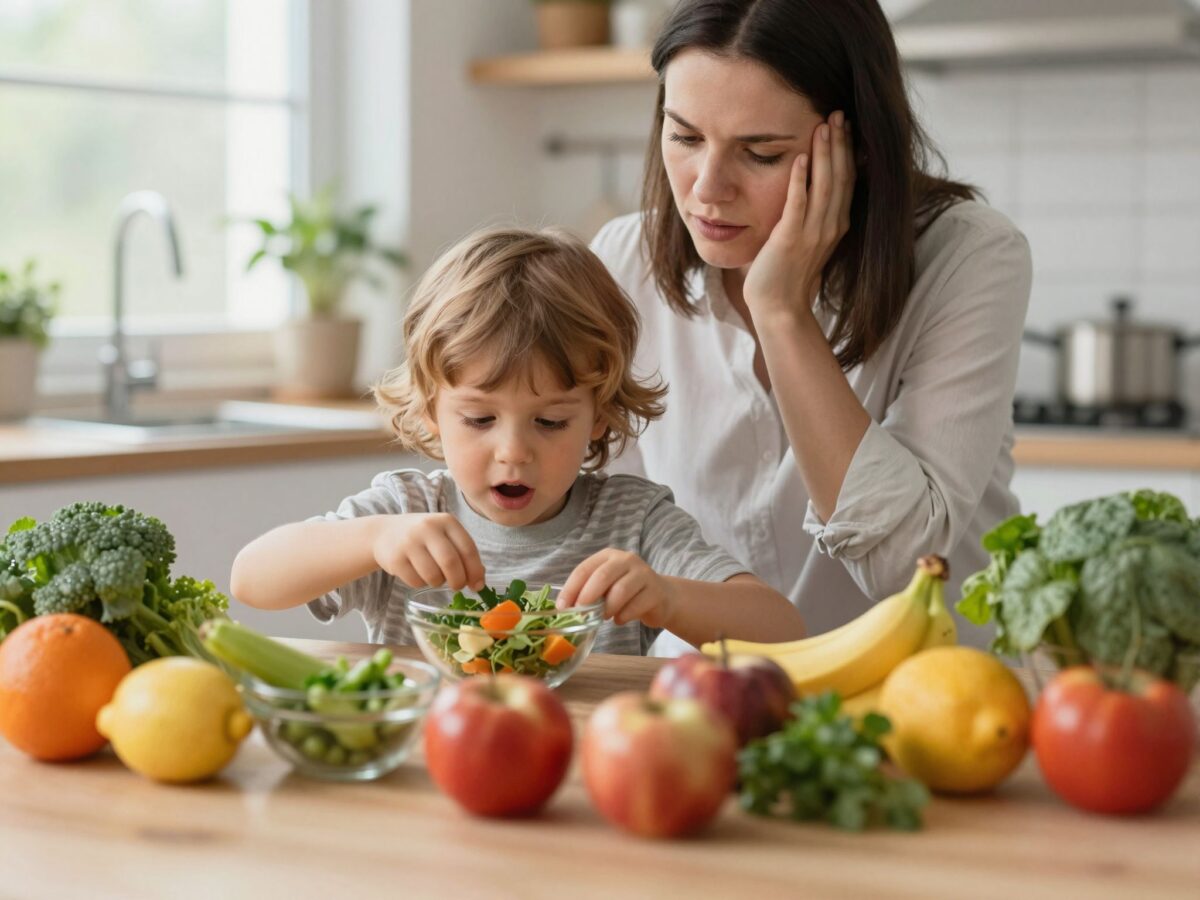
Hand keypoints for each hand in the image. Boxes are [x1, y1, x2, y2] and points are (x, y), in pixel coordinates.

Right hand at [372, 513, 484, 590]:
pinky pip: (416, 582)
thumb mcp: (444, 536)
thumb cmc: (423, 537)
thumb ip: (462, 553)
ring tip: (434, 575)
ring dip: (438, 582)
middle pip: (450, 562)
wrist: (384, 532)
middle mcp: (428, 528)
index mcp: (446, 521)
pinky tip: (418, 573)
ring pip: (433, 575)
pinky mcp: (395, 558)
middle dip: (458, 580)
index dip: (475, 570)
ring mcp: (409, 542)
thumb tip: (479, 581)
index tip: (478, 585)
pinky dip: (421, 583)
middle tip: (457, 586)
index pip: (468, 548)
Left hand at [558, 549, 676, 629]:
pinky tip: (619, 620)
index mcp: (608, 556)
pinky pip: (635, 606)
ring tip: (603, 617)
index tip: (562, 607)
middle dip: (587, 596)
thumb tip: (565, 608)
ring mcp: (643, 574)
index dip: (571, 589)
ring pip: (620, 591)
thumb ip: (588, 591)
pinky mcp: (655, 591)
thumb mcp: (606, 586)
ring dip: (607, 608)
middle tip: (581, 613)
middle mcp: (626, 560)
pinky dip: (622, 617)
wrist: (662, 597)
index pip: (584, 569)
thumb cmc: (627, 592)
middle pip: (602, 576)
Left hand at [742, 110, 855, 319]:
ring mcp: (812, 234)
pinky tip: (801, 159)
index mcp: (836, 225)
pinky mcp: (790, 241)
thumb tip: (807, 189)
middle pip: (840, 177)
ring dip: (824, 154)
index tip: (844, 125)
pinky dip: (800, 182)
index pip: (846, 180)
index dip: (847, 151)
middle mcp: (830, 227)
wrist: (779, 308)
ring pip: (824, 186)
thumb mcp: (806, 240)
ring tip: (823, 125)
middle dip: (840, 144)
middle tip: (838, 113)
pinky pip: (798, 206)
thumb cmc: (787, 275)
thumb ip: (811, 215)